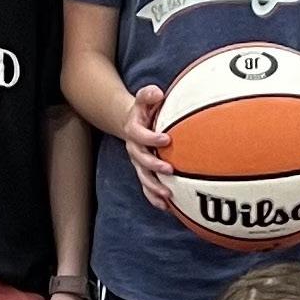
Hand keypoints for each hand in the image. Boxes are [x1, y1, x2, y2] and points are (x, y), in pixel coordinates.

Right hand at [123, 86, 173, 210]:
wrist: (131, 122)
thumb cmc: (144, 110)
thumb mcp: (144, 99)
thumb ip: (148, 94)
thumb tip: (157, 92)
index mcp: (134, 129)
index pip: (139, 134)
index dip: (150, 138)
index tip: (166, 139)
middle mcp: (134, 148)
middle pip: (140, 160)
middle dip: (154, 166)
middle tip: (169, 169)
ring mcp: (138, 162)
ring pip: (143, 177)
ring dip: (154, 187)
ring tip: (168, 195)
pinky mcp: (143, 171)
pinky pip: (147, 187)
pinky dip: (154, 197)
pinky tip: (167, 207)